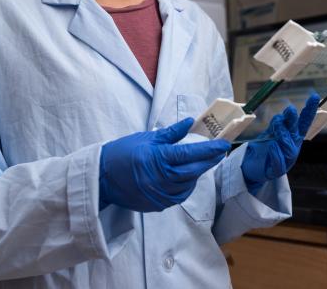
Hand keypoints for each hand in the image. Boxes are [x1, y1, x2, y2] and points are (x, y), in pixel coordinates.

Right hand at [99, 118, 230, 211]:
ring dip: (198, 173)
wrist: (102, 178)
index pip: (190, 154)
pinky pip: (179, 196)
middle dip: (209, 161)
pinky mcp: (157, 204)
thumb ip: (171, 133)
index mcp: (158, 159)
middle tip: (219, 152)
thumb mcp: (147, 138)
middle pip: (194, 170)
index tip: (224, 144)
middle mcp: (161, 179)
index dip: (209, 149)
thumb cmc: (123, 152)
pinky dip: (186, 186)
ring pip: (188, 185)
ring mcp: (160, 194)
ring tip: (203, 162)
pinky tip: (187, 177)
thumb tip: (190, 123)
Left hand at [241, 93, 319, 192]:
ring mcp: (287, 159)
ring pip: (289, 146)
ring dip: (282, 135)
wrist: (251, 166)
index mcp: (293, 136)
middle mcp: (293, 146)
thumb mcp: (270, 132)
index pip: (303, 123)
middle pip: (295, 132)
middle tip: (290, 110)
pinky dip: (276, 154)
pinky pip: (279, 161)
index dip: (309, 111)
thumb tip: (285, 114)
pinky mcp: (278, 169)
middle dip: (293, 121)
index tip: (314, 97)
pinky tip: (272, 147)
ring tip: (276, 127)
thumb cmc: (263, 148)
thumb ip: (277, 125)